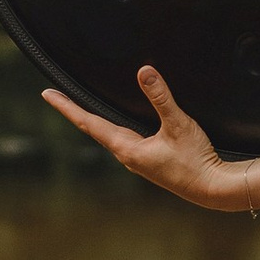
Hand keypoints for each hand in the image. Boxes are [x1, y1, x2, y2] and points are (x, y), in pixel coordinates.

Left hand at [42, 65, 250, 210]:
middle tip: (55, 97)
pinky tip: (120, 125)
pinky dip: (113, 128)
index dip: (67, 107)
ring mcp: (138, 161)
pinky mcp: (150, 162)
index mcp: (127, 149)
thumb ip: (161, 97)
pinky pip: (124, 141)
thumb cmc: (195, 160)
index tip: (47, 95)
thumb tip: (144, 71)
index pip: (89, 123)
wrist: (212, 188)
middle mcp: (127, 156)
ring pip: (109, 136)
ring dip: (93, 121)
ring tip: (80, 109)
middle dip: (75, 112)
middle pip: (94, 129)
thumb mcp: (178, 124)